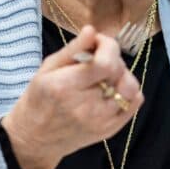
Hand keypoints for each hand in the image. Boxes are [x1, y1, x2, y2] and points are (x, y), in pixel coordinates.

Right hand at [1, 25, 144, 168]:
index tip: (98, 42)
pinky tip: (113, 88)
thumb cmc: (38, 99)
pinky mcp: (109, 130)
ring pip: (130, 89)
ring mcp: (100, 121)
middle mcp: (85, 106)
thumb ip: (72, 49)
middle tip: (98, 59)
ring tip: (107, 75)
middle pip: (119, 73)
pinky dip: (129, 92)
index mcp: (66, 87)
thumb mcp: (47, 69)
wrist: (35, 139)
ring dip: (123, 75)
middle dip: (113, 58)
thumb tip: (92, 30)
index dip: (108, 46)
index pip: (105, 63)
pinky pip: (134, 105)